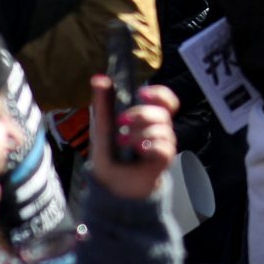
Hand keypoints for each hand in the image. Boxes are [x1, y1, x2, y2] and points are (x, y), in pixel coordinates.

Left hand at [87, 75, 179, 200]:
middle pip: (163, 113)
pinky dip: (150, 147)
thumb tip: (97, 78)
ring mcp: (162, 145)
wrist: (111, 185)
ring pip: (163, 130)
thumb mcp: (103, 127)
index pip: (166, 100)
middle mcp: (158, 130)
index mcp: (147, 119)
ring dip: (140, 134)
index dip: (160, 94)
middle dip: (142, 114)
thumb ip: (103, 103)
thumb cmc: (110, 155)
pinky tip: (138, 152)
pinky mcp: (162, 161)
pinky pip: (165, 148)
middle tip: (122, 121)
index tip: (142, 94)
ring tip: (123, 142)